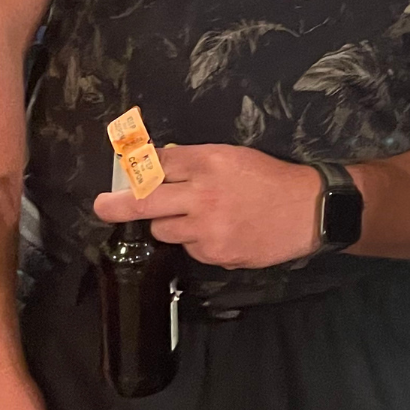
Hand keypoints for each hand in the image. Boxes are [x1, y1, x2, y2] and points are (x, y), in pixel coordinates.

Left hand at [92, 144, 320, 268]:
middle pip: (146, 200)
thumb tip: (159, 164)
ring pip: (164, 230)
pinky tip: (219, 232)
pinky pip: (189, 248)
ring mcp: (208, 227)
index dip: (138, 168)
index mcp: (209, 161)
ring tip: (195, 217)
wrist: (309, 210)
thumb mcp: (234, 156)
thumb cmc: (271, 178)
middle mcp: (204, 193)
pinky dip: (196, 241)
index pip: (159, 163)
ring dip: (169, 223)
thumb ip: (197, 160)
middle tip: (100, 206)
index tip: (123, 174)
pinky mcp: (216, 253)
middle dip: (117, 204)